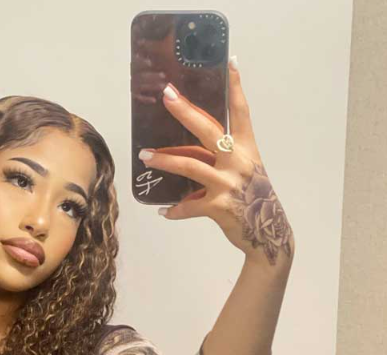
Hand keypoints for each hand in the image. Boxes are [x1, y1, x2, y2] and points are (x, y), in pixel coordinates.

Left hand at [139, 60, 293, 265]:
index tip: (230, 63)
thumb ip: (219, 158)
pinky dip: (175, 210)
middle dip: (185, 111)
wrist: (268, 232)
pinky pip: (189, 206)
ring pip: (190, 165)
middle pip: (209, 130)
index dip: (236, 87)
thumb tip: (183, 152)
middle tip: (166, 95)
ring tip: (144, 155)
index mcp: (247, 149)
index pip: (241, 113)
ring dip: (164, 160)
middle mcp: (239, 162)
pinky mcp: (219, 207)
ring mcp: (229, 184)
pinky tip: (164, 212)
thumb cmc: (253, 198)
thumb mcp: (243, 171)